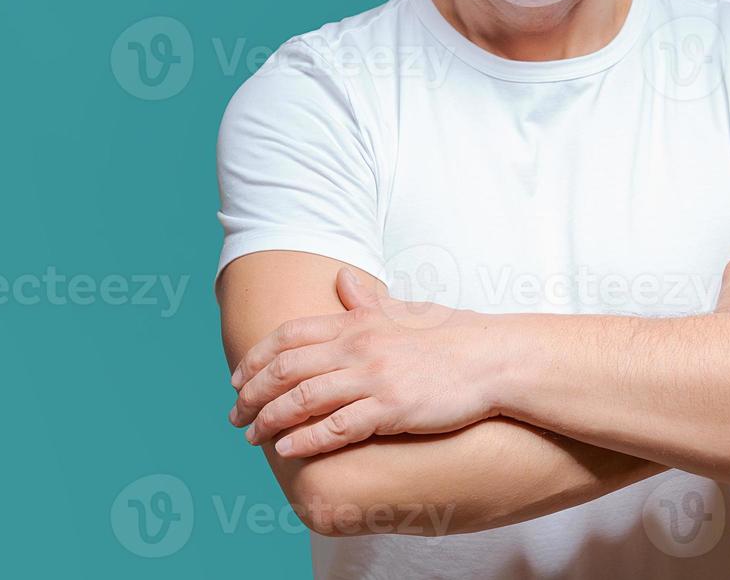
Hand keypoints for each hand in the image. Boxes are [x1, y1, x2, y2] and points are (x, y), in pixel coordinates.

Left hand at [228, 267, 498, 457]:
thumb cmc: (454, 336)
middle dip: (252, 393)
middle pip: (287, 368)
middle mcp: (359, 346)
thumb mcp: (407, 311)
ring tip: (252, 436)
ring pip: (304, 398)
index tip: (238, 378)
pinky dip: (306, 439)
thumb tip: (342, 278)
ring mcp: (374, 377)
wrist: (494, 358)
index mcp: (359, 322)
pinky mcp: (392, 408)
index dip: (257, 358)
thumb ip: (369, 301)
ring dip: (270, 419)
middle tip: (235, 415)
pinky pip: (337, 427)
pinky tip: (287, 450)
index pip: (290, 335)